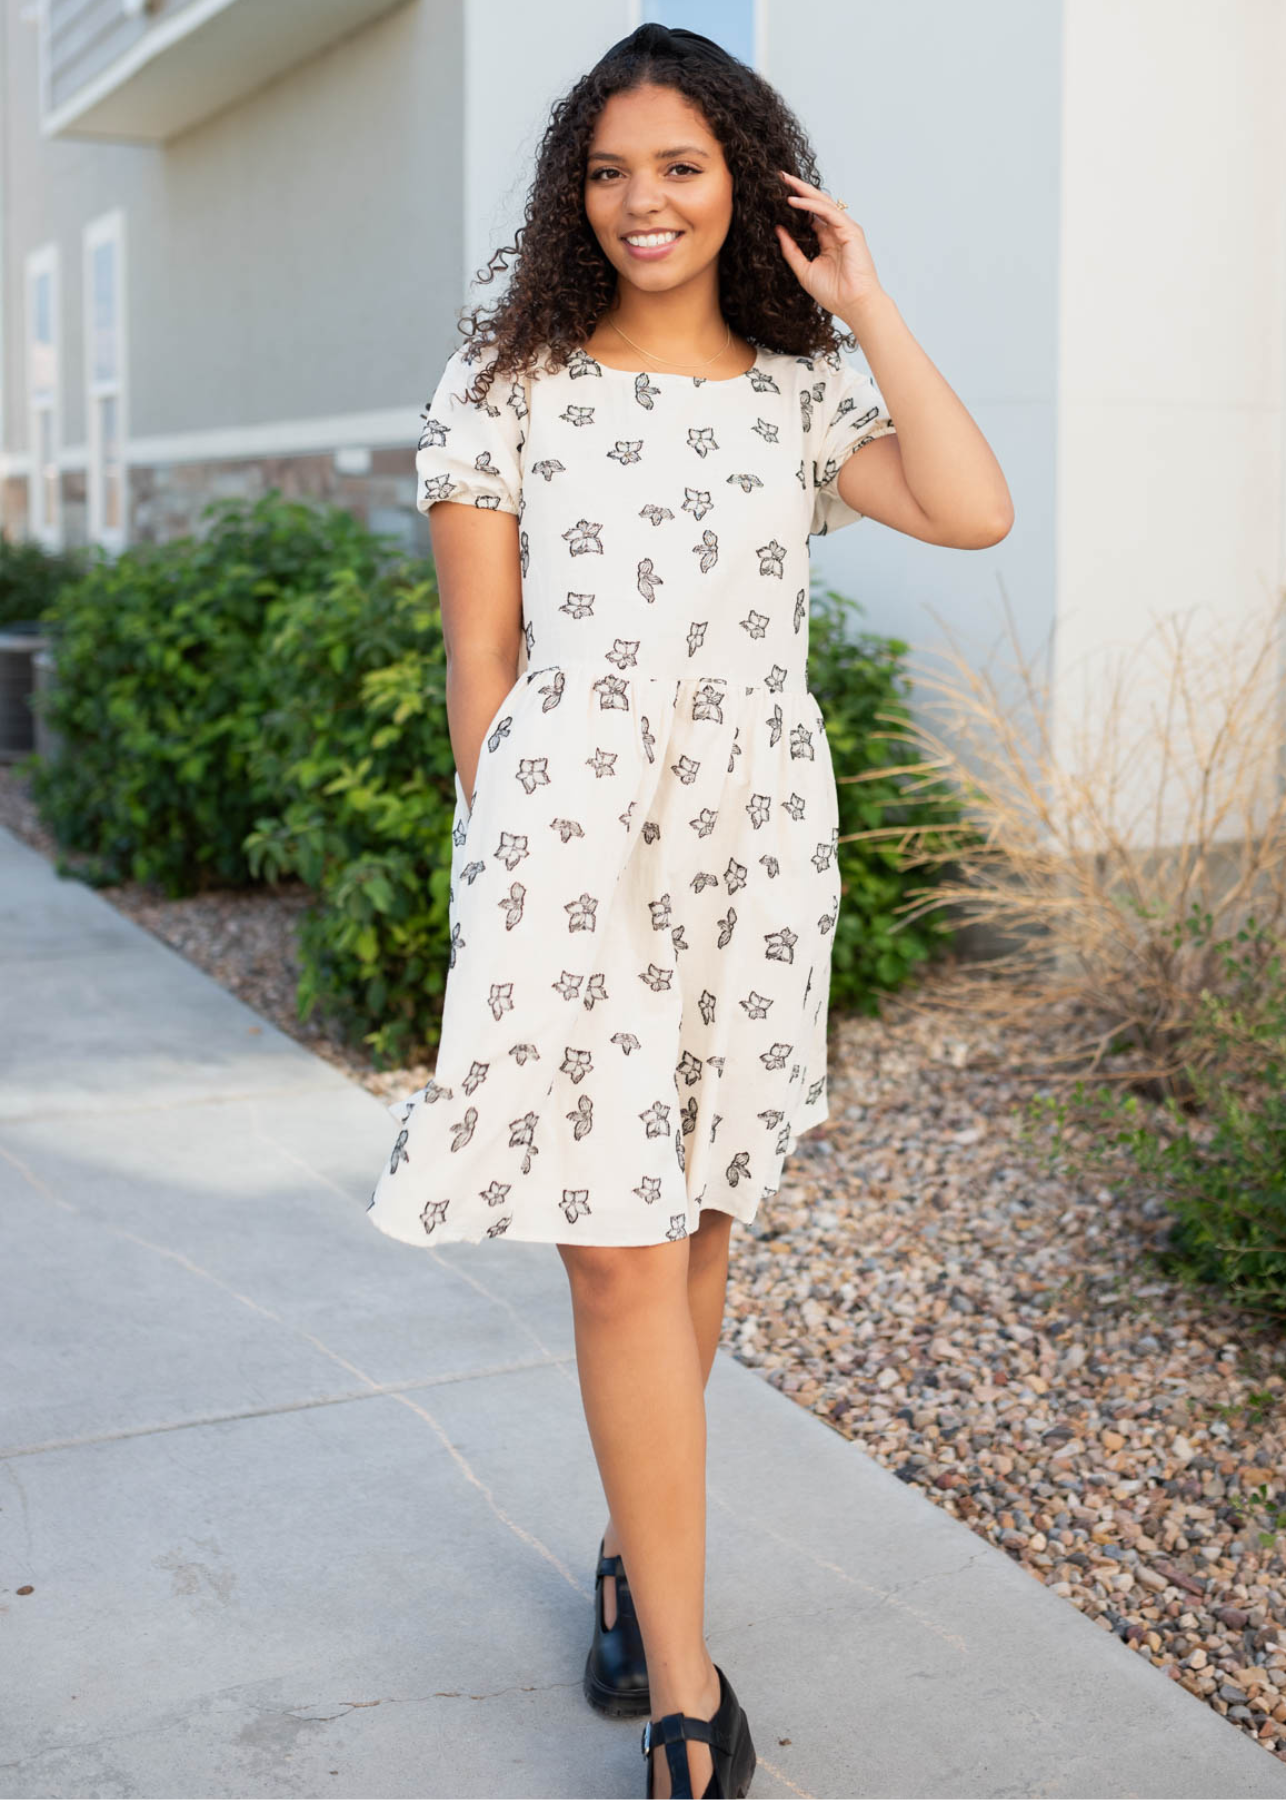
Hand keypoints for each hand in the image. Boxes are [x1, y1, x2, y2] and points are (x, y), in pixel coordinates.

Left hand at [774, 171, 883, 320]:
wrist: (853, 305)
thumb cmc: (833, 293)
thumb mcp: (804, 270)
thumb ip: (791, 250)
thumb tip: (778, 229)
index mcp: (827, 240)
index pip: (810, 216)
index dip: (795, 204)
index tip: (777, 195)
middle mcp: (836, 231)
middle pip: (816, 204)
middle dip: (799, 189)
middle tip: (780, 176)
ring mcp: (845, 229)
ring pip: (822, 203)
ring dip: (803, 191)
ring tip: (785, 181)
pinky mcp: (850, 230)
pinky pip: (828, 212)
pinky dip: (810, 206)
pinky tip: (794, 201)